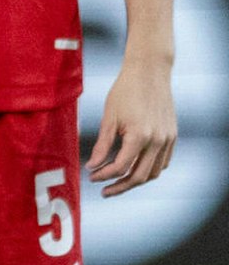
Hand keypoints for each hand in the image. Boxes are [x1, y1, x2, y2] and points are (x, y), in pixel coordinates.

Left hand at [88, 57, 176, 195]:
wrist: (149, 73)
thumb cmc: (124, 92)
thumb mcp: (109, 117)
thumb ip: (102, 144)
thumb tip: (92, 167)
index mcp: (140, 136)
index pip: (121, 166)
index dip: (104, 175)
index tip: (91, 177)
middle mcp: (158, 141)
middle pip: (140, 176)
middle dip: (120, 186)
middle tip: (103, 191)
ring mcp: (168, 140)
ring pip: (154, 172)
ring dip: (135, 181)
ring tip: (117, 182)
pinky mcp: (173, 136)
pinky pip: (163, 162)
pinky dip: (149, 169)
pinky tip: (134, 168)